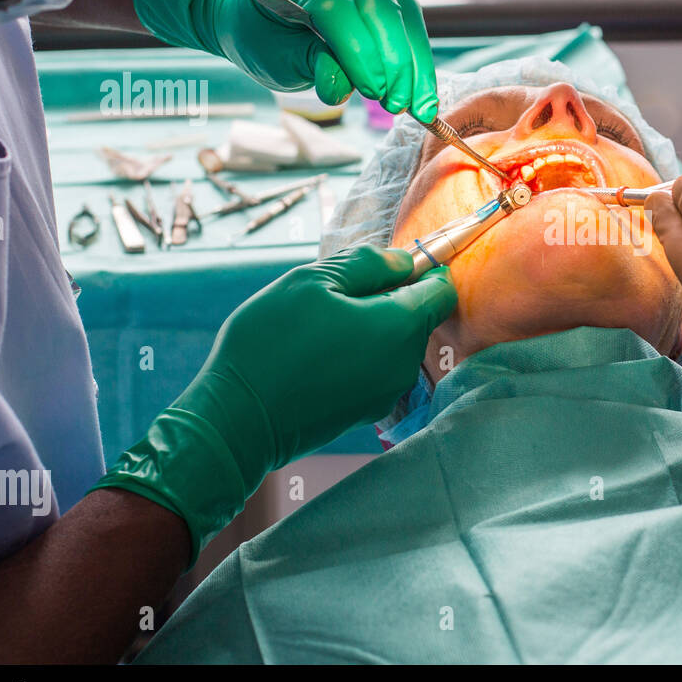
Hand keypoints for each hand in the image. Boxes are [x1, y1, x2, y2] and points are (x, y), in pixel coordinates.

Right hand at [95, 246, 454, 558]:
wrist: (238, 420)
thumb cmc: (271, 343)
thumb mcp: (312, 281)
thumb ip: (367, 264)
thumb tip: (406, 261)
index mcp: (400, 326)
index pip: (442, 290)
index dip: (425, 269)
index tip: (392, 262)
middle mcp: (405, 364)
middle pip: (417, 317)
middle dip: (388, 297)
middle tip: (334, 292)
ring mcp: (387, 393)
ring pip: (393, 343)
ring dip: (369, 325)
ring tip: (318, 324)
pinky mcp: (366, 412)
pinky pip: (375, 368)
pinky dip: (357, 353)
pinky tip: (316, 353)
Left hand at [130, 0, 438, 118]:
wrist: (253, 2)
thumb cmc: (259, 33)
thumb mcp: (272, 57)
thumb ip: (309, 67)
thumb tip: (343, 88)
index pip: (333, 5)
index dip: (359, 51)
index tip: (376, 93)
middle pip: (375, 0)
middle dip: (395, 58)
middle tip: (401, 104)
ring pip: (400, 3)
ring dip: (414, 57)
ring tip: (417, 101)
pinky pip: (407, 6)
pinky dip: (416, 46)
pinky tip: (418, 78)